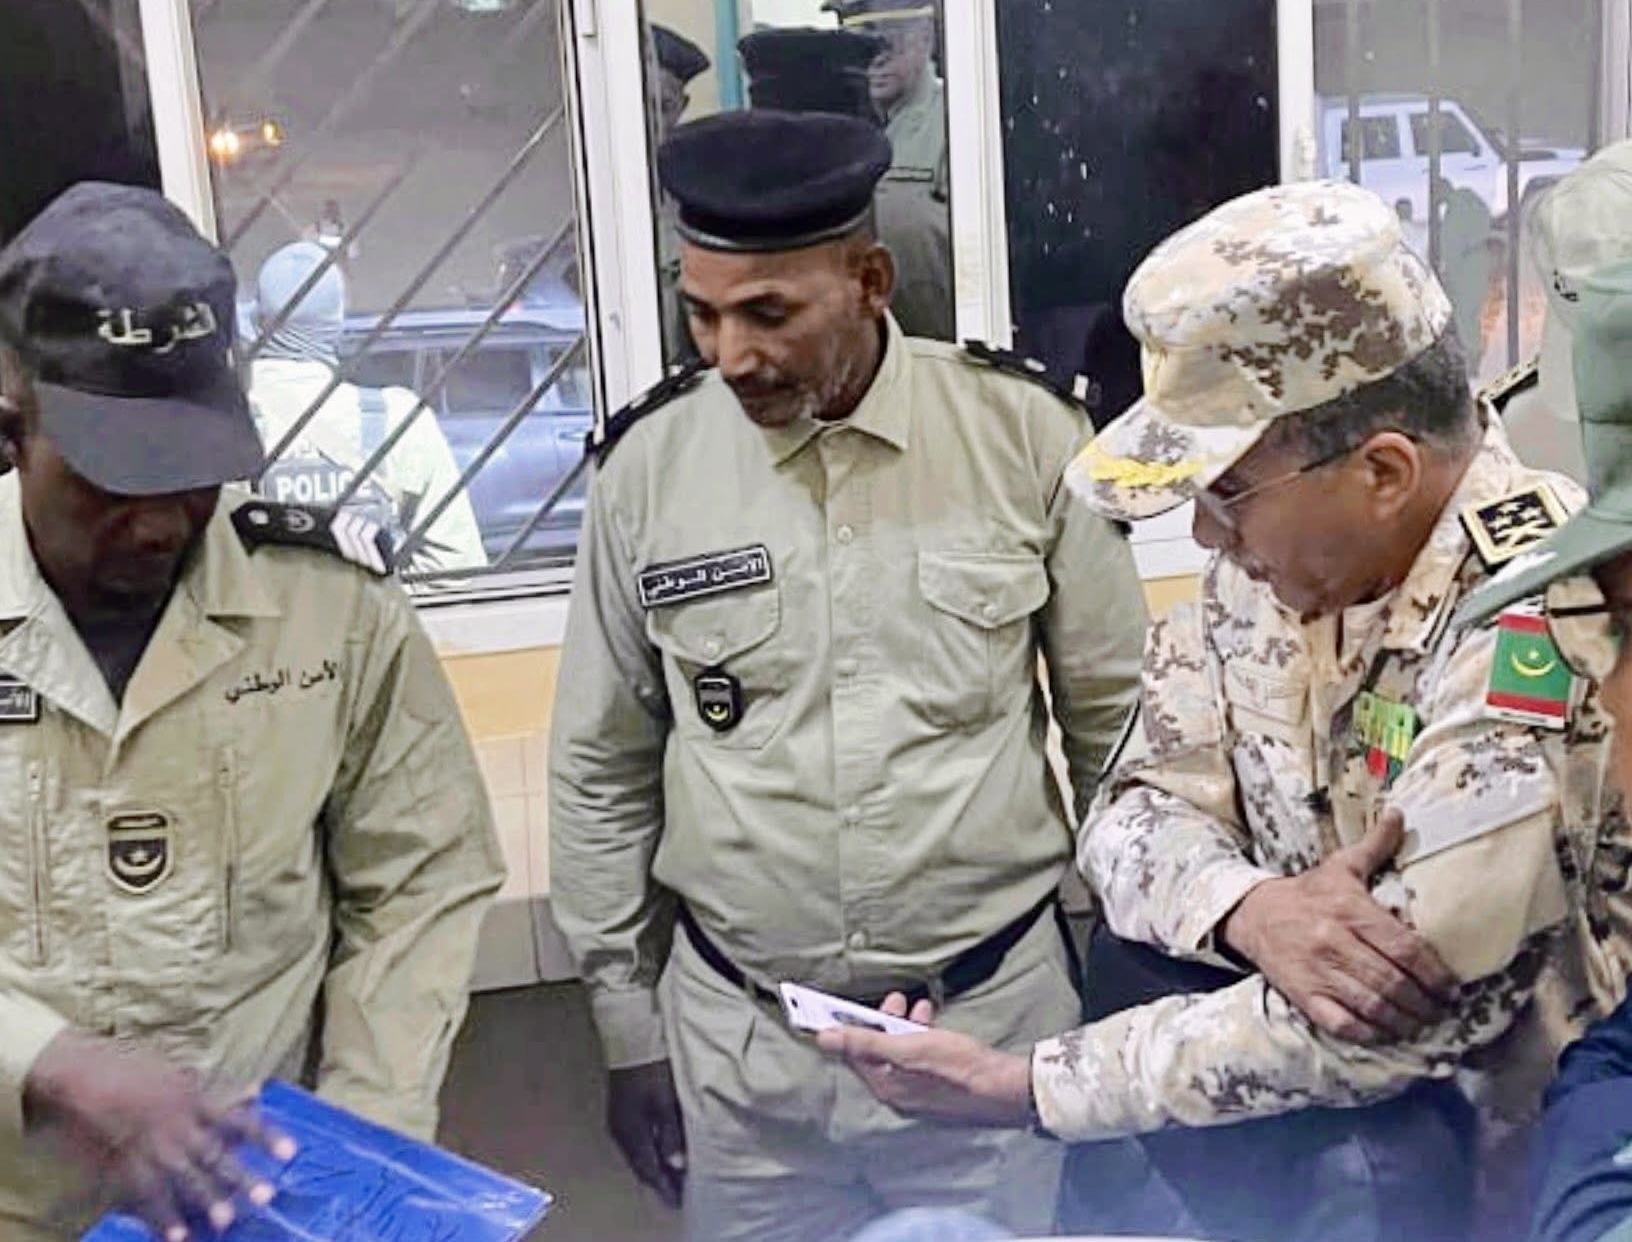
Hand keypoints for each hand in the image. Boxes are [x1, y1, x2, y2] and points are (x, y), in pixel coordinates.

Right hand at [23, 1030, 294, 1240]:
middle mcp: (177, 1125)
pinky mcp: (124, 1165)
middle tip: (266, 1197)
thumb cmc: (133, 1068)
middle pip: (214, 1154)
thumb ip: (218, 1089)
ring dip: (206, 1200)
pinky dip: (161, 1217)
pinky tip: (176, 1236)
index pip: (238, 1119)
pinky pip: (146, 1196)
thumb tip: (256, 1092)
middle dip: (239, 1177)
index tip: (291, 1152)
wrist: (80, 1076)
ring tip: (226, 1221)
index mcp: (194, 1099)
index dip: (266, 1135)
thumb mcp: (180, 1072)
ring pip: (184, 1178)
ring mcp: (150, 1147)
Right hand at [606, 1060, 685, 1207]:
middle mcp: (621, 1130)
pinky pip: (637, 1140)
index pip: (648, 1169)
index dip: (664, 1186)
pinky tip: (661, 1151)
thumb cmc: (652, 1065)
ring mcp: (619, 1119)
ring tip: (673, 1176)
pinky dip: (650, 1150)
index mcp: (630, 1131)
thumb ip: (670, 1134)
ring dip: (655, 1166)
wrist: (632, 1035)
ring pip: (639, 1153)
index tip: (680, 1200)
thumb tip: (676, 1164)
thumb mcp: (665, 1101)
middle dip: (660, 1180)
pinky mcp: (623, 1108)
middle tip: (678, 1194)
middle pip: (642, 1164)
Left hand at [816, 992, 1031, 1126]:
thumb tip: (822, 1038)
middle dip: (882, 1023)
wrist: (1005, 1088)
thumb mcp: (907, 1048)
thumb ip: (865, 1042)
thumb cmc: (958, 1067)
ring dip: (904, 1027)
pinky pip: (919, 1059)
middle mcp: (899, 1095)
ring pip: (901, 1054)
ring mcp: (920, 1093)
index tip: (844, 1006)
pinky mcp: (940, 1087)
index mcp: (886, 1087)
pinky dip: (921, 1038)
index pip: (853, 1055)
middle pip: (878, 1054)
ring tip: (916, 1006)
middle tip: (892, 1000)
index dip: (848, 1028)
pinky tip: (933, 1023)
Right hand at [1220, 808, 1456, 1043]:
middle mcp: (1336, 944)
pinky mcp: (1305, 996)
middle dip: (1425, 1002)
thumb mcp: (1340, 866)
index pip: (1404, 949)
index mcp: (1350, 912)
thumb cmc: (1306, 893)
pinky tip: (1387, 1032)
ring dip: (1405, 1020)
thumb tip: (1400, 813)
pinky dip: (1370, 1033)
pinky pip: (1344, 1024)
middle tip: (1442, 1009)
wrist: (1252, 915)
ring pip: (1373, 1006)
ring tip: (1422, 1023)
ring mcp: (1319, 973)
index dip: (1434, 973)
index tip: (1451, 987)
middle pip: (1393, 982)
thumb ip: (1375, 845)